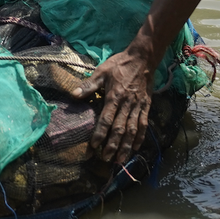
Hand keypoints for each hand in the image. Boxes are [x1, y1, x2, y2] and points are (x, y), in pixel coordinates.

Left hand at [73, 48, 153, 165]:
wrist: (143, 59)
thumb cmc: (119, 65)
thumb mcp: (101, 71)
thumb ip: (88, 85)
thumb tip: (73, 95)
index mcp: (114, 96)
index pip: (106, 119)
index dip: (100, 134)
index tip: (94, 146)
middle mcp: (127, 104)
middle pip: (119, 129)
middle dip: (113, 145)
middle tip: (107, 159)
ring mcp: (138, 106)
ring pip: (132, 130)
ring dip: (126, 146)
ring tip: (120, 159)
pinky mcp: (146, 106)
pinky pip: (143, 124)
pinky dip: (140, 137)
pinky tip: (135, 148)